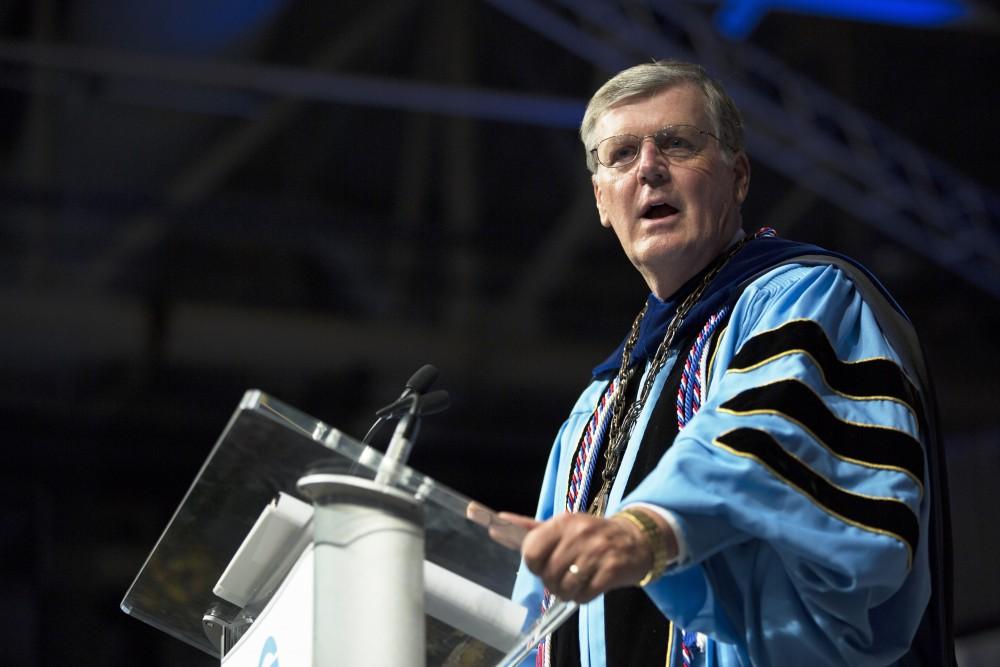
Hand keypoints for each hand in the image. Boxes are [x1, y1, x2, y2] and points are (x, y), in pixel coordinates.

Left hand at [497, 511, 654, 603]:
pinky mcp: (612, 571)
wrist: (636, 539)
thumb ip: (529, 529)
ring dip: (567, 592)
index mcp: (563, 521)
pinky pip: (585, 596)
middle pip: (547, 573)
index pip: (531, 551)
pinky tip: (590, 585)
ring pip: (565, 588)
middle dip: (551, 581)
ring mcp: (597, 552)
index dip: (533, 565)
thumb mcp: (562, 526)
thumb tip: (495, 524)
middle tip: (562, 576)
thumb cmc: (591, 535)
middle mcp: (579, 534)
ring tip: (576, 582)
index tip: (542, 564)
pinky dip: (583, 597)